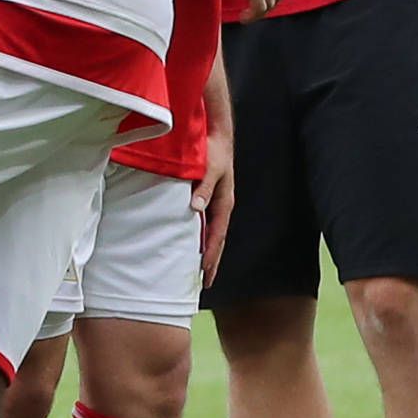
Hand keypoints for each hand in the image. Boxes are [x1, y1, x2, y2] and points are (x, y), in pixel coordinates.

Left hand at [195, 152, 236, 282]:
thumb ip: (203, 188)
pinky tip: (192, 243)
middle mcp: (220, 205)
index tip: (206, 272)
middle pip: (217, 239)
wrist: (216, 135)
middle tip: (205, 282)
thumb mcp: (210, 169)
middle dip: (212, 261)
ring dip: (206, 251)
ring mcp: (214, 202)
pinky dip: (200, 236)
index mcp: (224, 202)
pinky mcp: (207, 197)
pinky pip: (204, 222)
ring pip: (211, 232)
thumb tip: (195, 208)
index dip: (212, 255)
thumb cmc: (214, 151)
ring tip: (199, 269)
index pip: (217, 235)